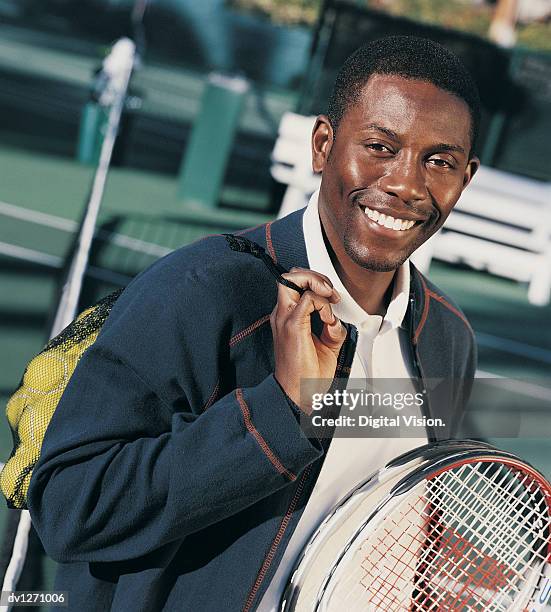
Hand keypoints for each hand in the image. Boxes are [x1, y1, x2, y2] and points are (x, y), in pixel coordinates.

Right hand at [270, 268, 346, 413]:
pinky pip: (307, 300)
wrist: (299, 395)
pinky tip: (328, 319)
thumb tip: (336, 318)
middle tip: (330, 292)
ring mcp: (285, 319)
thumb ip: (332, 327)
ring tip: (330, 301)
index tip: (332, 298)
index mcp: (288, 317)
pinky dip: (322, 304)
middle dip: (314, 276)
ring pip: (294, 279)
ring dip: (318, 284)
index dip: (315, 281)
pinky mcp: (292, 327)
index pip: (294, 283)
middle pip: (291, 275)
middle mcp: (283, 315)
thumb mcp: (328, 344)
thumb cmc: (308, 375)